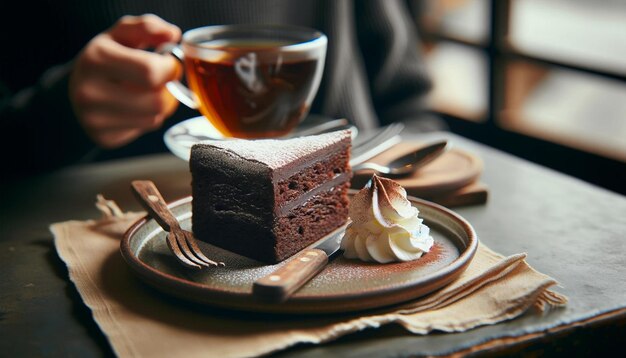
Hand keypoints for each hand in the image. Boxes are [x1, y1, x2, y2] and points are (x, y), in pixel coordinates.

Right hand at [69, 14, 181, 148]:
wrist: (77, 88)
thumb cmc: (108, 57)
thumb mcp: (123, 35)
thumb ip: (148, 27)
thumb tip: (173, 34)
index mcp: (96, 59)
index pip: (151, 71)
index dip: (170, 68)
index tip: (167, 63)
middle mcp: (89, 92)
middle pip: (158, 101)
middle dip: (168, 90)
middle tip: (161, 81)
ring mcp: (94, 119)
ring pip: (155, 117)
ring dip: (161, 105)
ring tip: (147, 92)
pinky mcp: (103, 138)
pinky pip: (146, 128)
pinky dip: (149, 118)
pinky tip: (136, 107)